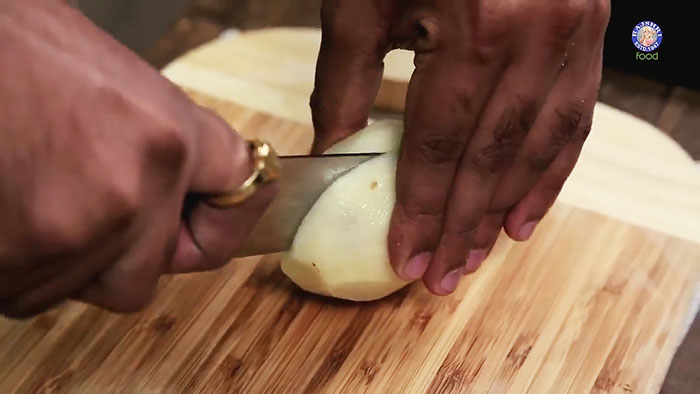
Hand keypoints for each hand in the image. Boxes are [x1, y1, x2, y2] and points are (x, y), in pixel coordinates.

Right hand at [0, 1, 275, 317]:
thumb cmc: (14, 49)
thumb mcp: (115, 75)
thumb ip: (164, 138)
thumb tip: (192, 182)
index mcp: (164, 136)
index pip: (237, 193)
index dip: (227, 216)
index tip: (217, 217)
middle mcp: (129, 194)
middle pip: (150, 273)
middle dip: (125, 250)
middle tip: (93, 207)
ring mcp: (67, 236)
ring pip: (84, 286)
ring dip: (66, 255)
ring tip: (31, 187)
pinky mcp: (9, 266)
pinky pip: (29, 292)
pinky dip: (21, 262)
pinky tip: (8, 204)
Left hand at [311, 0, 609, 294]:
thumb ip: (349, 77)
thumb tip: (337, 150)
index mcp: (473, 26)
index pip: (442, 145)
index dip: (424, 208)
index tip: (408, 256)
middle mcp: (535, 36)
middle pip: (493, 157)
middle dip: (464, 224)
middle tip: (444, 275)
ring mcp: (573, 32)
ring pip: (541, 145)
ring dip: (508, 207)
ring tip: (482, 253)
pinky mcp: (591, 29)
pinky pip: (576, 116)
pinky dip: (552, 169)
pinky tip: (529, 208)